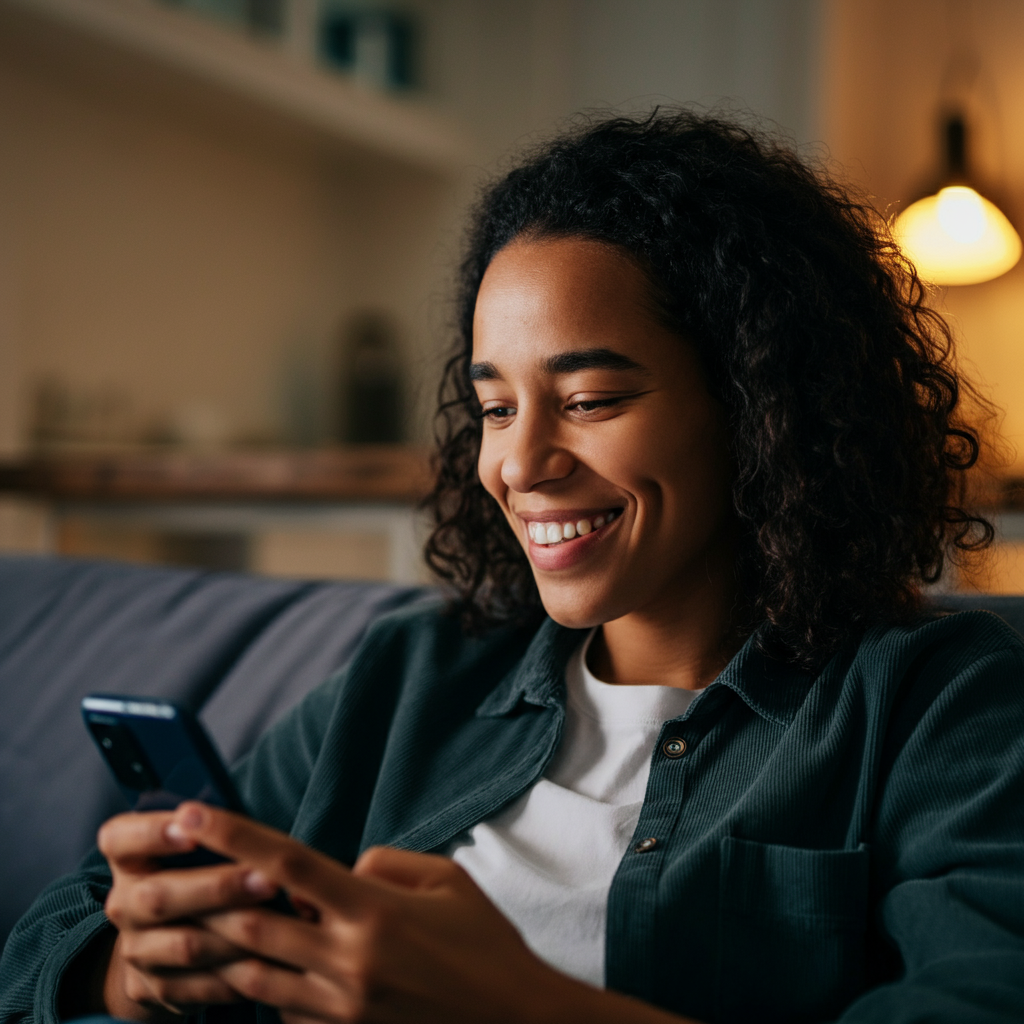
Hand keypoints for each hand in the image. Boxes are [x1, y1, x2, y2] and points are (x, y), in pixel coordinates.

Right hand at [97, 809, 284, 1018]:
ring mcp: (136, 949)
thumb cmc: (197, 868)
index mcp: (128, 858)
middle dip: (218, 889)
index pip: (119, 839)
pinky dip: (235, 973)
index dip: (152, 833)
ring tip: (279, 922)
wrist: (167, 937)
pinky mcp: (154, 988)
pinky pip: (198, 985)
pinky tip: (269, 960)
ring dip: (235, 933)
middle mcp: (123, 903)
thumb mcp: (195, 843)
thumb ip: (213, 830)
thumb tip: (249, 824)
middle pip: (159, 897)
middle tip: (268, 880)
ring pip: (184, 945)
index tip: (190, 829)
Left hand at [166, 801, 581, 1023]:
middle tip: (185, 877)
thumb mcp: (446, 880)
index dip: (233, 835)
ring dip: (229, 949)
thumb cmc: (484, 943)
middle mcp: (347, 960)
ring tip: (210, 924)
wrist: (514, 1021)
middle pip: (250, 925)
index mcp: (373, 910)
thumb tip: (339, 870)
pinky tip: (274, 970)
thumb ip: (384, 863)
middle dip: (211, 901)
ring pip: (252, 976)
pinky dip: (268, 988)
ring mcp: (340, 1008)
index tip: (191, 814)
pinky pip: (282, 1013)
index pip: (288, 863)